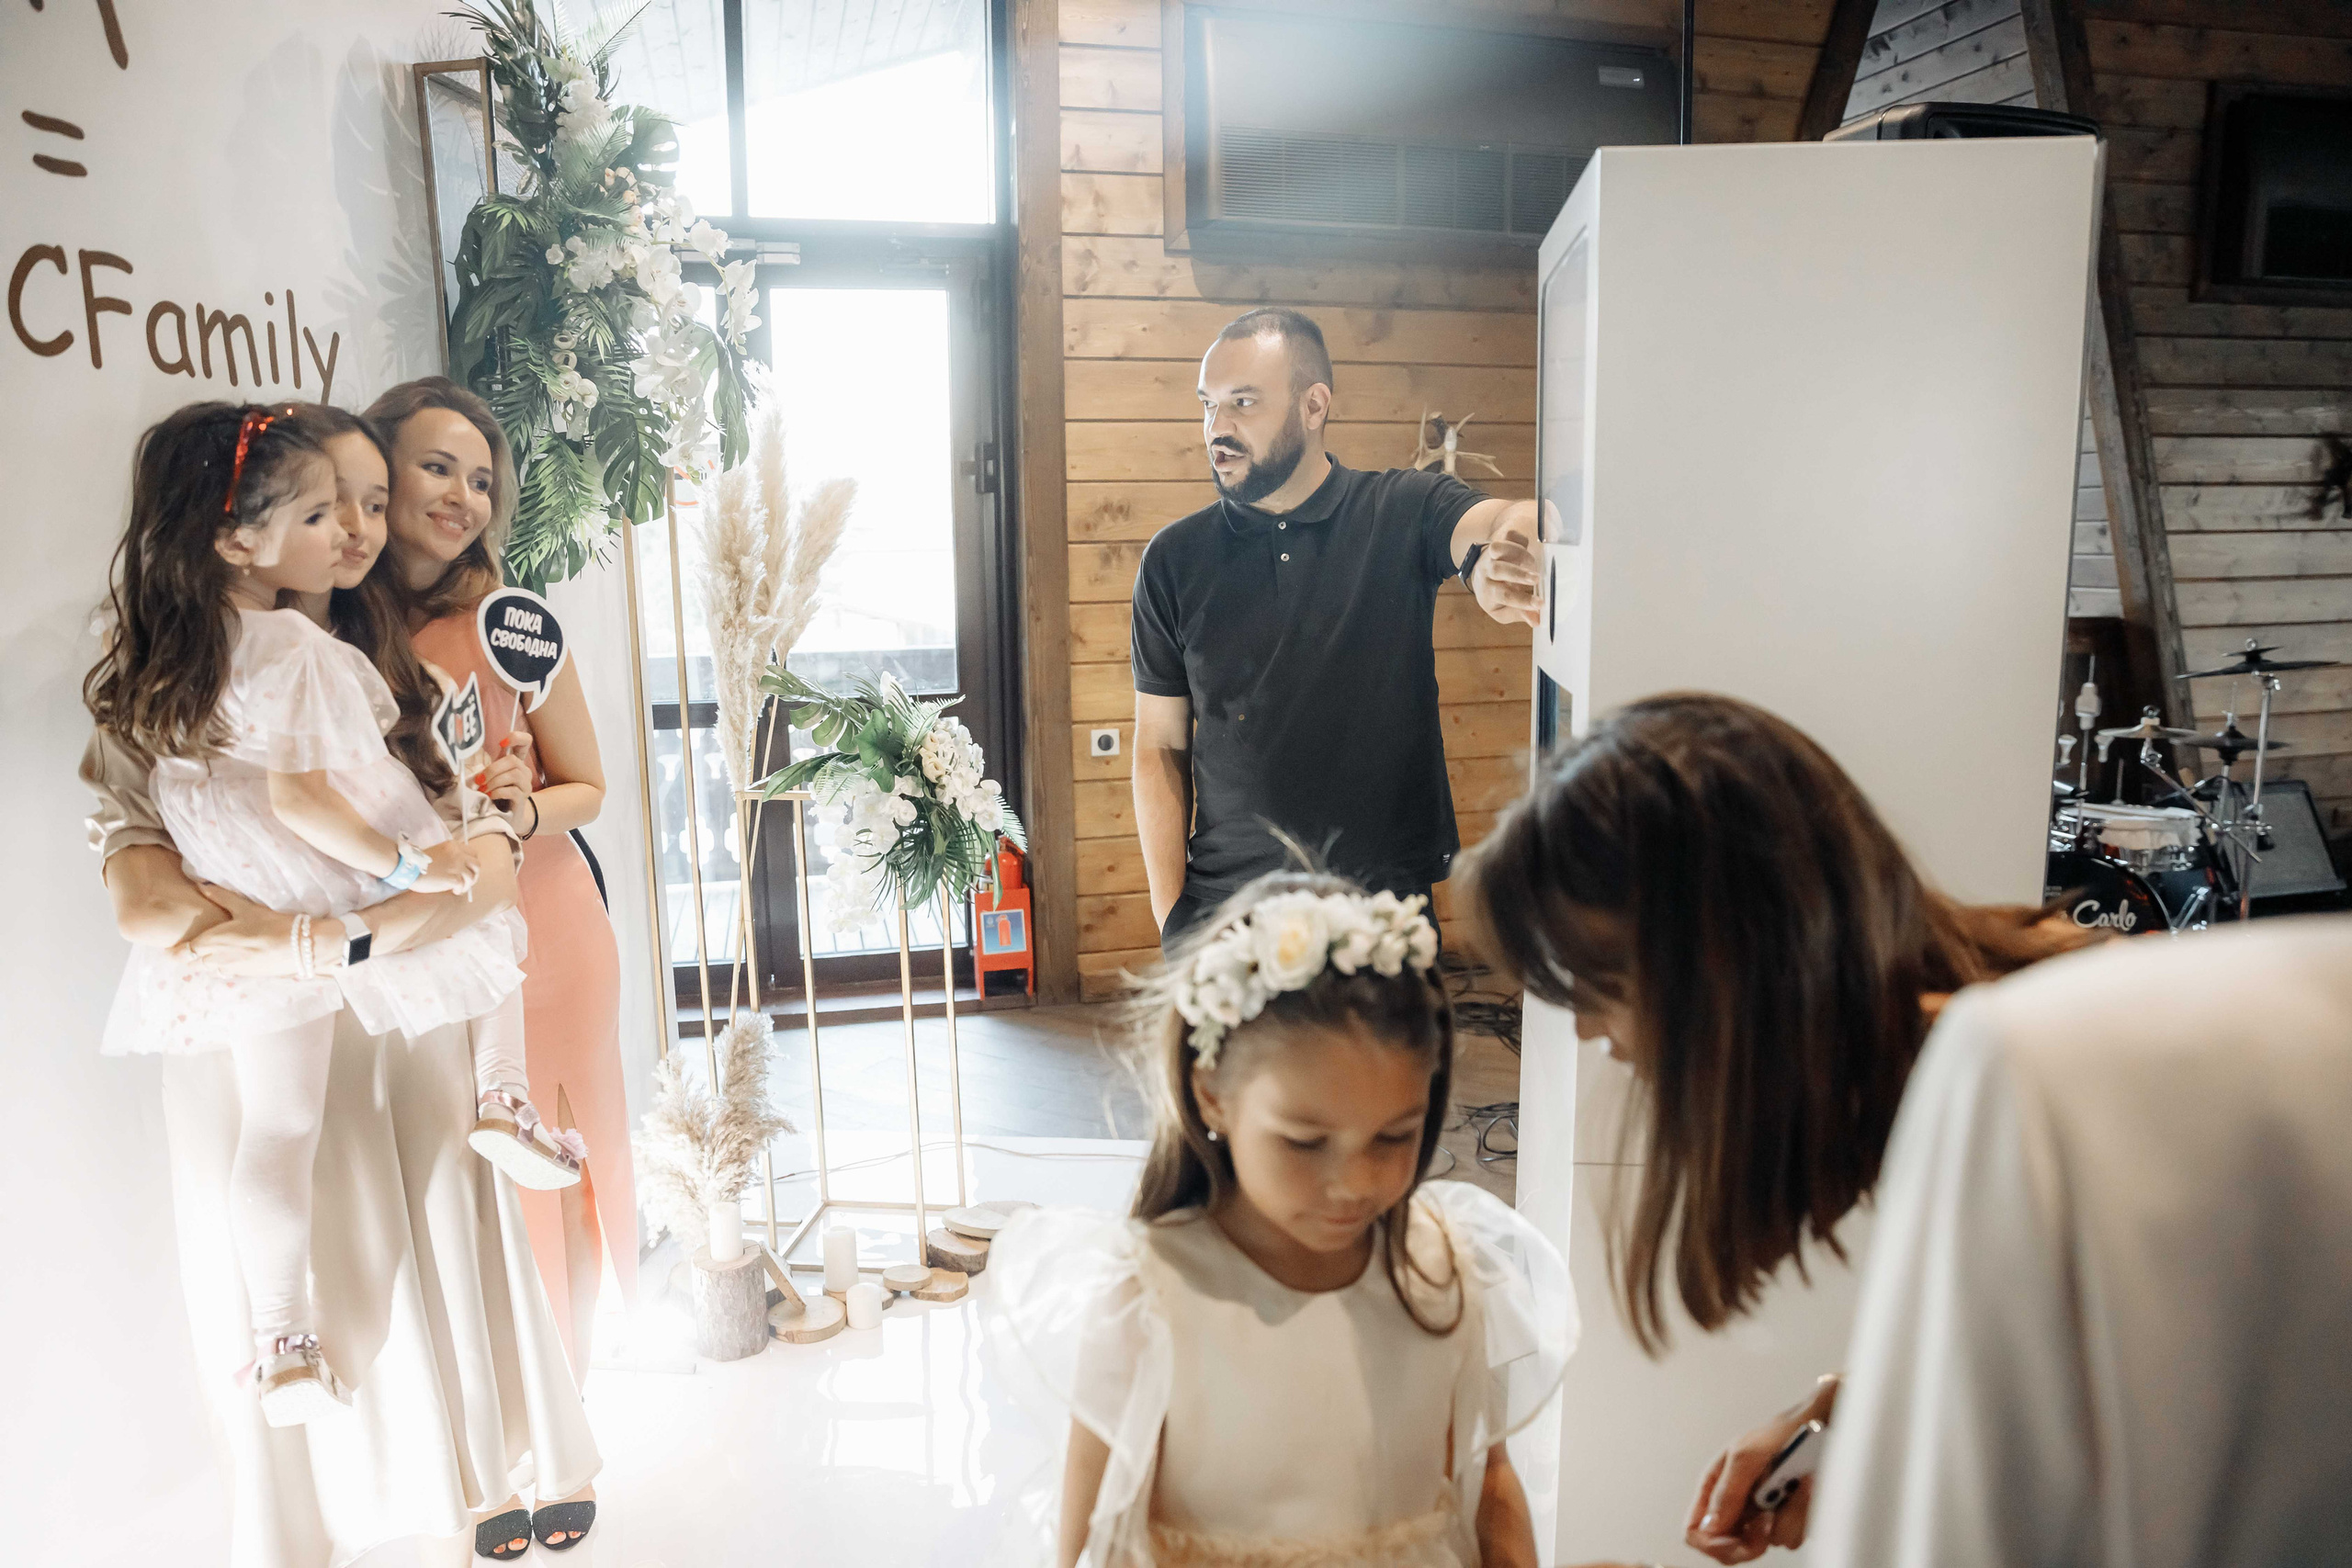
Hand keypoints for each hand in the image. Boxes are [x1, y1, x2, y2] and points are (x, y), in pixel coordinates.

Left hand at [177, 885, 300, 975]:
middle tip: (190, 946)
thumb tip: (200, 885)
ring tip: (211, 950)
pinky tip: (231, 955)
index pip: (180, 954)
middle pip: (191, 964)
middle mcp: (216, 959)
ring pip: (208, 969)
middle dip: (188, 957)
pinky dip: (221, 965)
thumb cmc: (269, 925)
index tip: (172, 945)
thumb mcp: (245, 907)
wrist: (297, 948)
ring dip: (205, 962)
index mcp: (210, 942)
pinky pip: (224, 971)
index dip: (174, 952)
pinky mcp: (244, 974)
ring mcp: (230, 969)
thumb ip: (221, 897)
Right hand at [411, 838, 479, 894]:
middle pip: (477, 864)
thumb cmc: (417, 861)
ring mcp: (457, 866)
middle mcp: (458, 854)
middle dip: (473, 874)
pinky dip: (460, 890)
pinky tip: (454, 891)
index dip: (470, 863)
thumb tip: (459, 867)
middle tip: (465, 881)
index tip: (465, 870)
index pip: (472, 853)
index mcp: (453, 845)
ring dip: (467, 884)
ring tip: (459, 888)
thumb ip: (449, 856)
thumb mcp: (437, 852)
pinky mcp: (454, 878)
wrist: (408, 867)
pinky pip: (463, 886)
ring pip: (473, 876)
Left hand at [475, 733, 535, 809]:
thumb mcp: (490, 777)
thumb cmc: (495, 793)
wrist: (506, 816)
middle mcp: (524, 771)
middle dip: (493, 769)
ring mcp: (526, 785)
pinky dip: (497, 792)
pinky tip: (490, 796)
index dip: (516, 738)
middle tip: (479, 780)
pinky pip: (512, 791)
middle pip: (513, 760)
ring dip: (494, 782)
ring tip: (484, 790)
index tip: (502, 743)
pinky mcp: (523, 798)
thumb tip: (465, 757)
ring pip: (513, 775)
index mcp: (516, 762)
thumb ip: (485, 766)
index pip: (525, 742)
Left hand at [1471, 522, 1542, 628]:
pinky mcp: (1500, 540)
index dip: (1522, 600)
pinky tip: (1529, 546)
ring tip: (1534, 564)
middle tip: (1537, 579)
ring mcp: (1491, 555)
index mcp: (1488, 591)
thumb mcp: (1503, 611)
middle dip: (1518, 574)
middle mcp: (1487, 571)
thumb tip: (1538, 620)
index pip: (1504, 596)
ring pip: (1498, 549)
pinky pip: (1508, 535)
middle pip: (1498, 570)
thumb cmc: (1496, 595)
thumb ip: (1520, 614)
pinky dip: (1519, 538)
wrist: (1481, 573)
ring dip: (1518, 554)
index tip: (1540, 604)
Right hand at [1686, 1379, 1837, 1562]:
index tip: (1736, 1541)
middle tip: (1768, 1521)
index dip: (1712, 1543)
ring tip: (1794, 1488)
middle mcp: (1736, 1504)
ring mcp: (1763, 1513)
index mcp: (1716, 1487)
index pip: (1696, 1530)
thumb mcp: (1747, 1456)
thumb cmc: (1779, 1432)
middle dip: (1752, 1541)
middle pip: (1729, 1549)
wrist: (1820, 1427)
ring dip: (1787, 1518)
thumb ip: (1726, 1492)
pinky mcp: (1788, 1518)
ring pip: (1768, 1542)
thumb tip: (1710, 1527)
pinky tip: (1803, 1492)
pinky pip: (1792, 1536)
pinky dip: (1802, 1516)